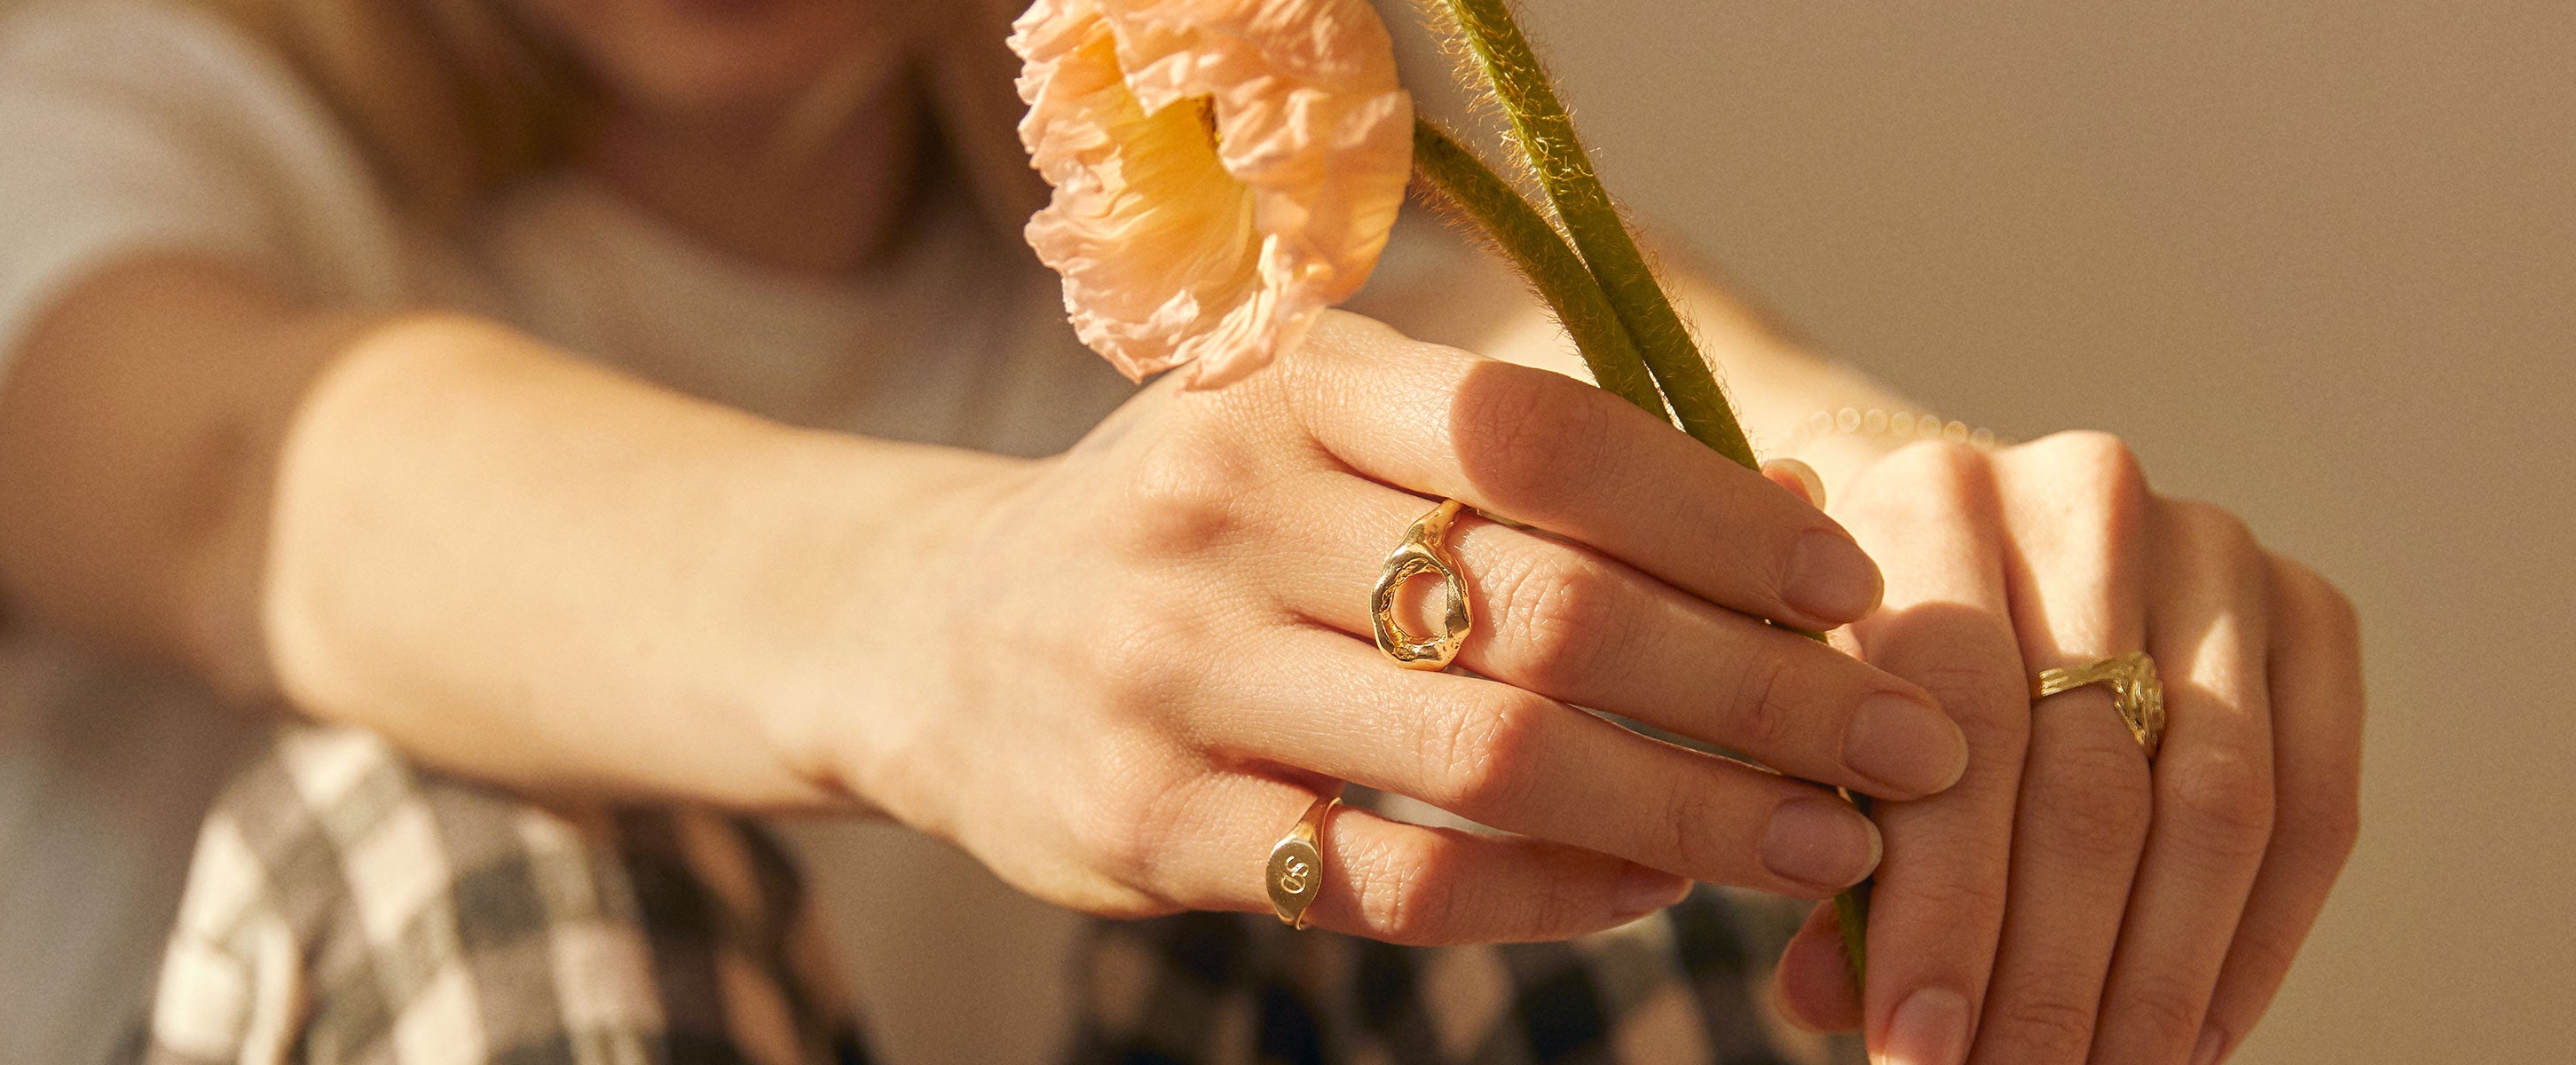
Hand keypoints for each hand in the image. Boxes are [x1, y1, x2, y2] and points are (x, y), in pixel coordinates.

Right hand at [825, 311, 1973, 944]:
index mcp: (1280, 385)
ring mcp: (1172, 679)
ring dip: (1691, 812)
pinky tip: (1649, 888)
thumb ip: (1497, 467)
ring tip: (1822, 842)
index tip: (1852, 585)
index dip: (1720, 512)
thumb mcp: (1302, 432)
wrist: (933, 634)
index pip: (1540, 435)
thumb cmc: (1189, 529)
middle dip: (1761, 688)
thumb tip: (1787, 544)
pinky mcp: (1148, 827)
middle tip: (1906, 743)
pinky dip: (1553, 895)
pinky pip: (1397, 882)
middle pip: (1547, 610)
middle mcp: (1216, 513)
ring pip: (1491, 759)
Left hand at [1771, 432, 2363, 1063]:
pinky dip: (2254, 945)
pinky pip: (2315, 807)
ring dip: (2154, 980)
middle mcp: (2082, 495)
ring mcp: (2213, 547)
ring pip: (2212, 804)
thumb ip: (1803, 837)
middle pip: (2088, 779)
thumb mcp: (1796, 717)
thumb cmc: (1850, 651)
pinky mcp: (2308, 609)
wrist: (1949, 536)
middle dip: (2046, 972)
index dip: (1941, 905)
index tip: (1912, 1048)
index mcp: (1928, 494)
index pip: (1955, 718)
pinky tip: (2190, 1042)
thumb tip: (1828, 995)